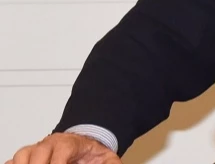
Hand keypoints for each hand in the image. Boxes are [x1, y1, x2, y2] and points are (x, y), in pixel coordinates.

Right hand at [5, 133, 120, 163]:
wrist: (82, 144)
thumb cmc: (90, 153)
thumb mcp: (106, 158)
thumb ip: (111, 163)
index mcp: (68, 143)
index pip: (61, 150)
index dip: (58, 163)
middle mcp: (49, 144)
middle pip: (37, 152)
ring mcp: (36, 149)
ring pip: (22, 155)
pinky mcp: (26, 157)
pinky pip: (13, 160)